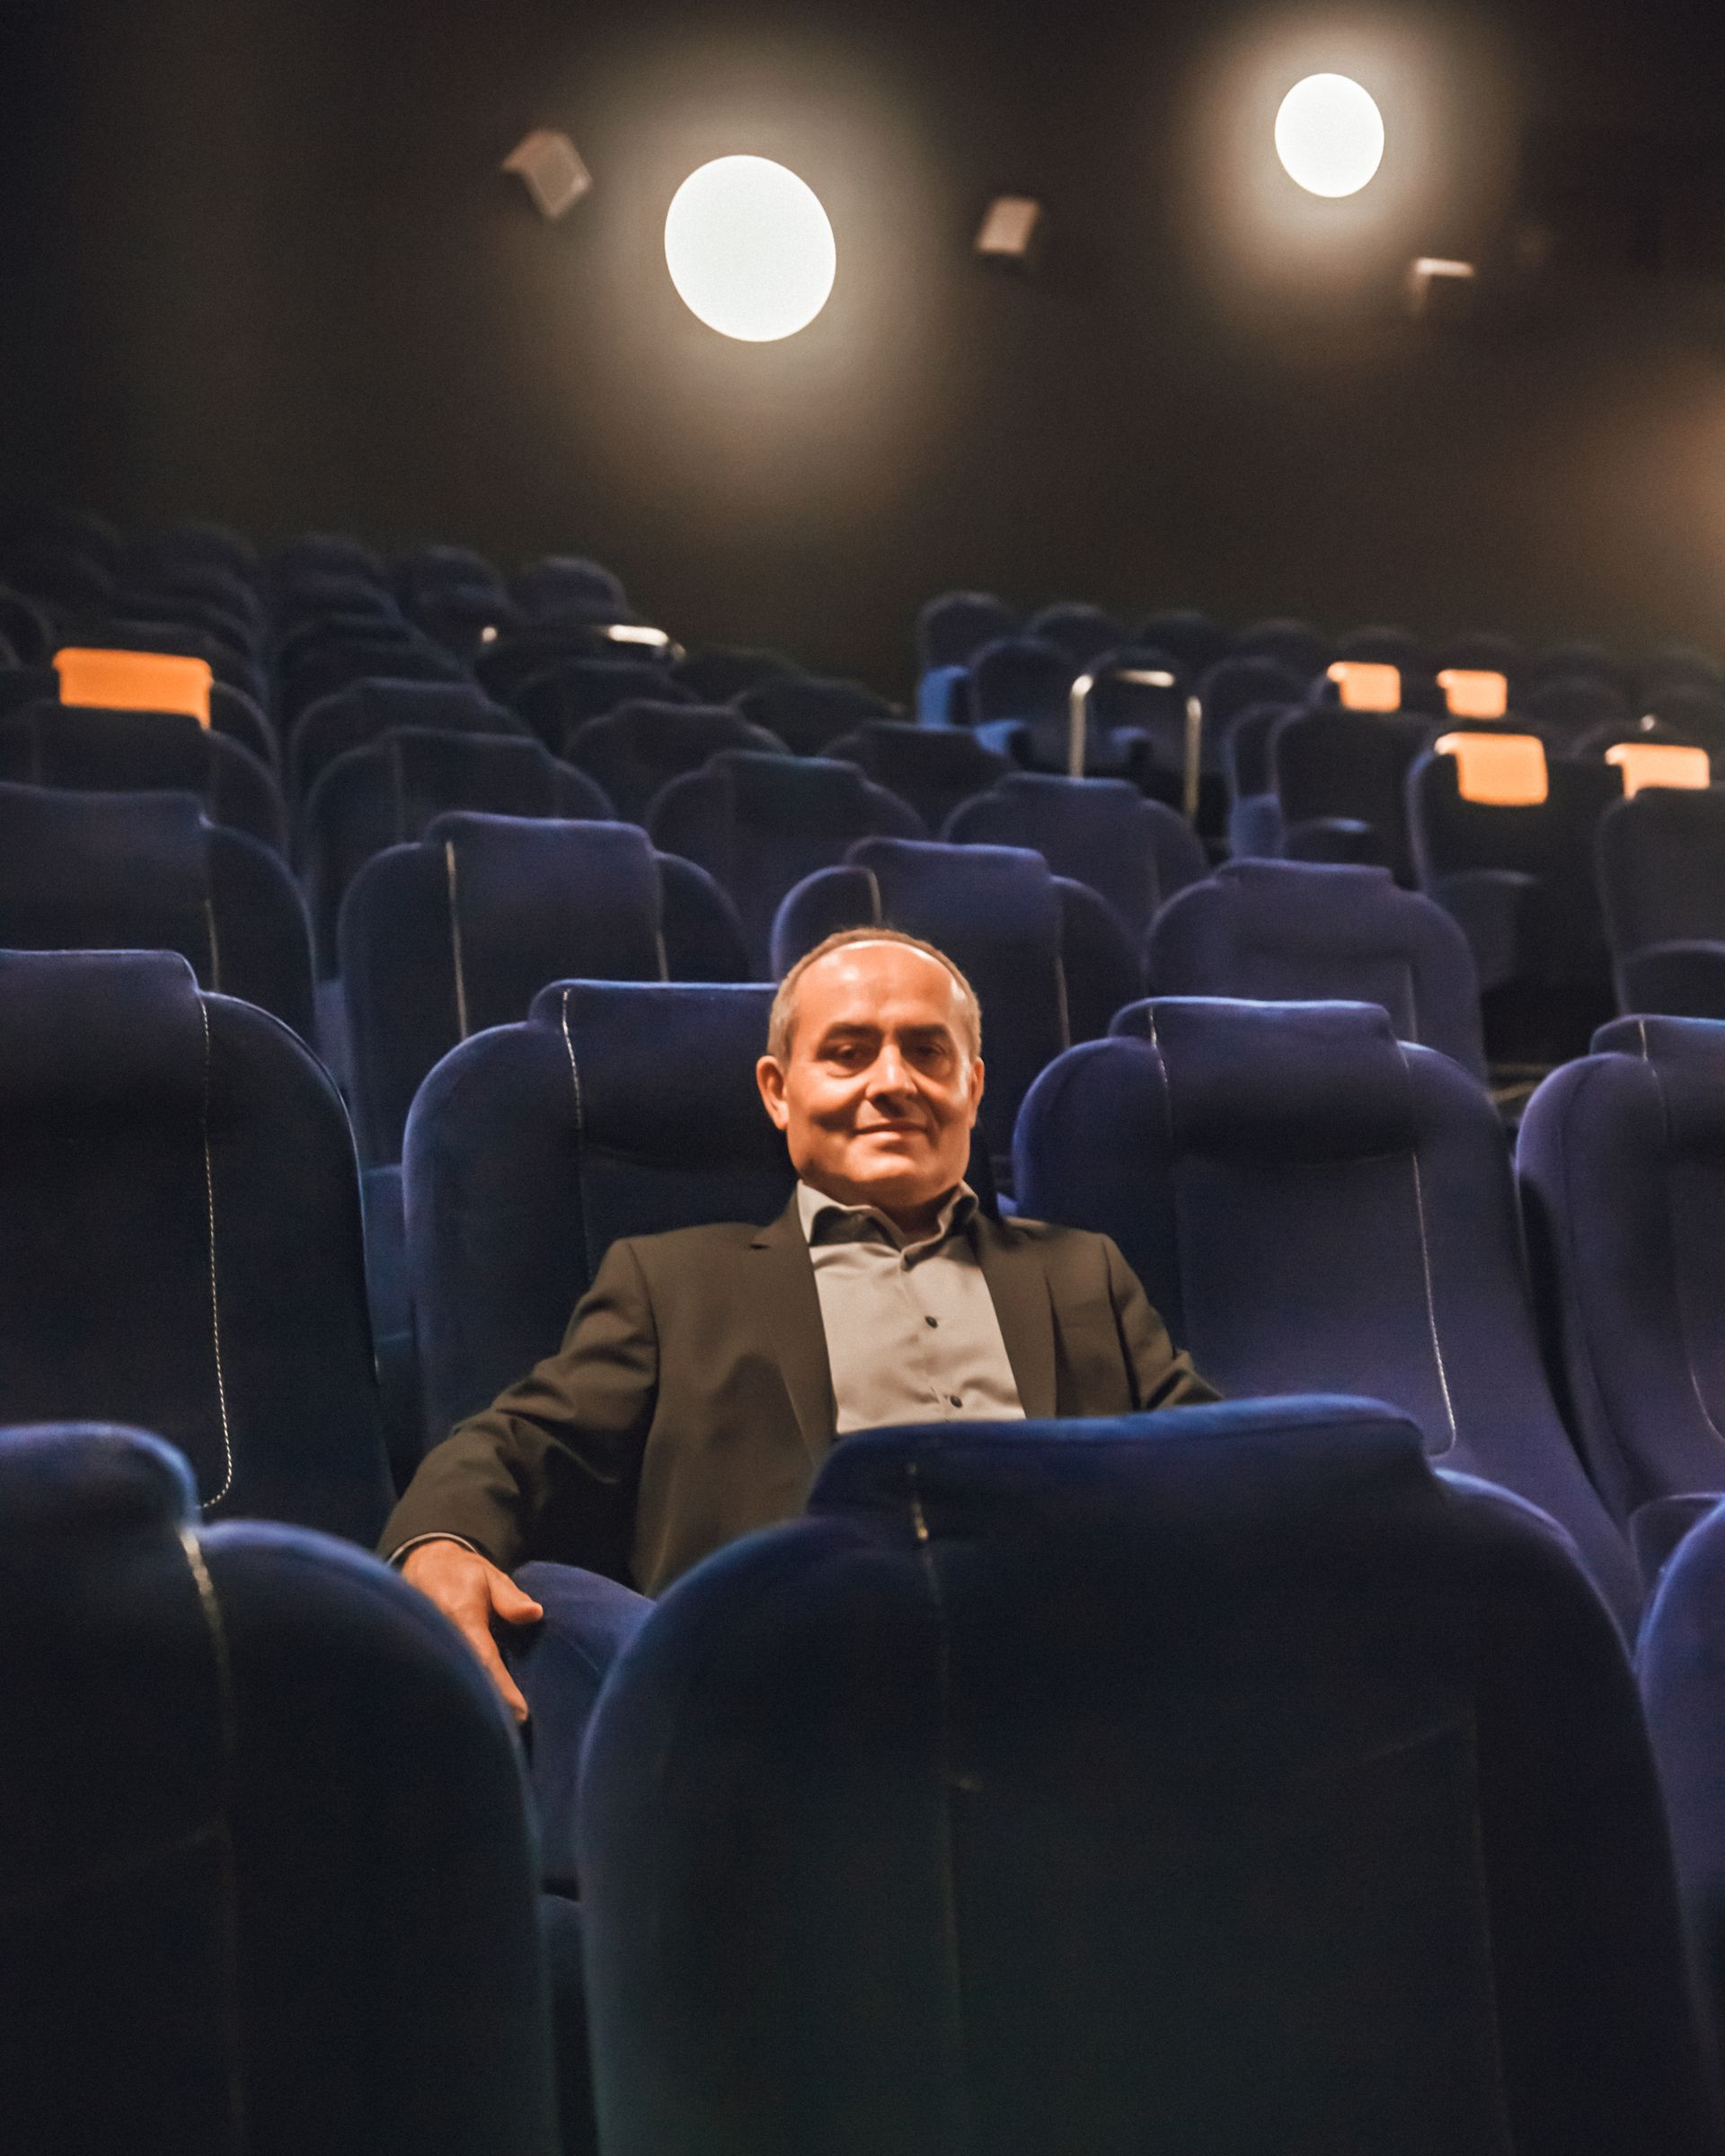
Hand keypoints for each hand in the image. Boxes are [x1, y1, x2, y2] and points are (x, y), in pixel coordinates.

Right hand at [402, 1540, 543, 1722]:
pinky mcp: (424, 1656)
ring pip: (452, 1685)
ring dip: (473, 1708)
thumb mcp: (489, 1576)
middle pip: (467, 1680)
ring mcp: (429, 1647)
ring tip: (499, 1733)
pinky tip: (475, 1720)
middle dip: (489, 1708)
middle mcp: (441, 1635)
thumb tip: (535, 1614)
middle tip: (515, 1730)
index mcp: (461, 1616)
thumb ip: (510, 1597)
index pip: (484, 1659)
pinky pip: (444, 1682)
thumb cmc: (462, 1574)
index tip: (521, 1714)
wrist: (421, 1568)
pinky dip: (460, 1699)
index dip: (502, 1689)